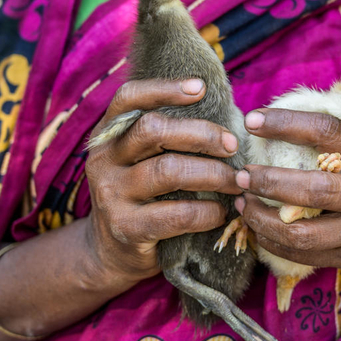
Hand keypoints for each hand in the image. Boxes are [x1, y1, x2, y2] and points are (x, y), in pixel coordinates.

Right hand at [84, 79, 241, 287]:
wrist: (112, 252)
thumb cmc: (146, 196)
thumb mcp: (145, 161)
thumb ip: (170, 137)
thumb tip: (229, 113)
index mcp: (109, 135)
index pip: (129, 98)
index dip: (164, 88)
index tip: (201, 87)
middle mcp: (105, 160)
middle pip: (152, 129)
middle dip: (201, 134)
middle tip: (232, 145)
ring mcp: (111, 194)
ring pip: (168, 170)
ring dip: (212, 173)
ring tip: (235, 181)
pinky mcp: (126, 228)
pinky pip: (177, 214)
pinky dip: (207, 211)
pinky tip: (220, 212)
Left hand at [236, 108, 340, 285]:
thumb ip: (330, 144)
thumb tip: (267, 123)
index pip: (326, 133)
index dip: (285, 124)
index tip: (252, 121)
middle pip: (312, 190)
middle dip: (268, 182)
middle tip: (240, 175)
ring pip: (303, 232)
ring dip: (263, 219)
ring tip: (243, 203)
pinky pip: (302, 254)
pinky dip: (272, 242)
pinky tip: (257, 227)